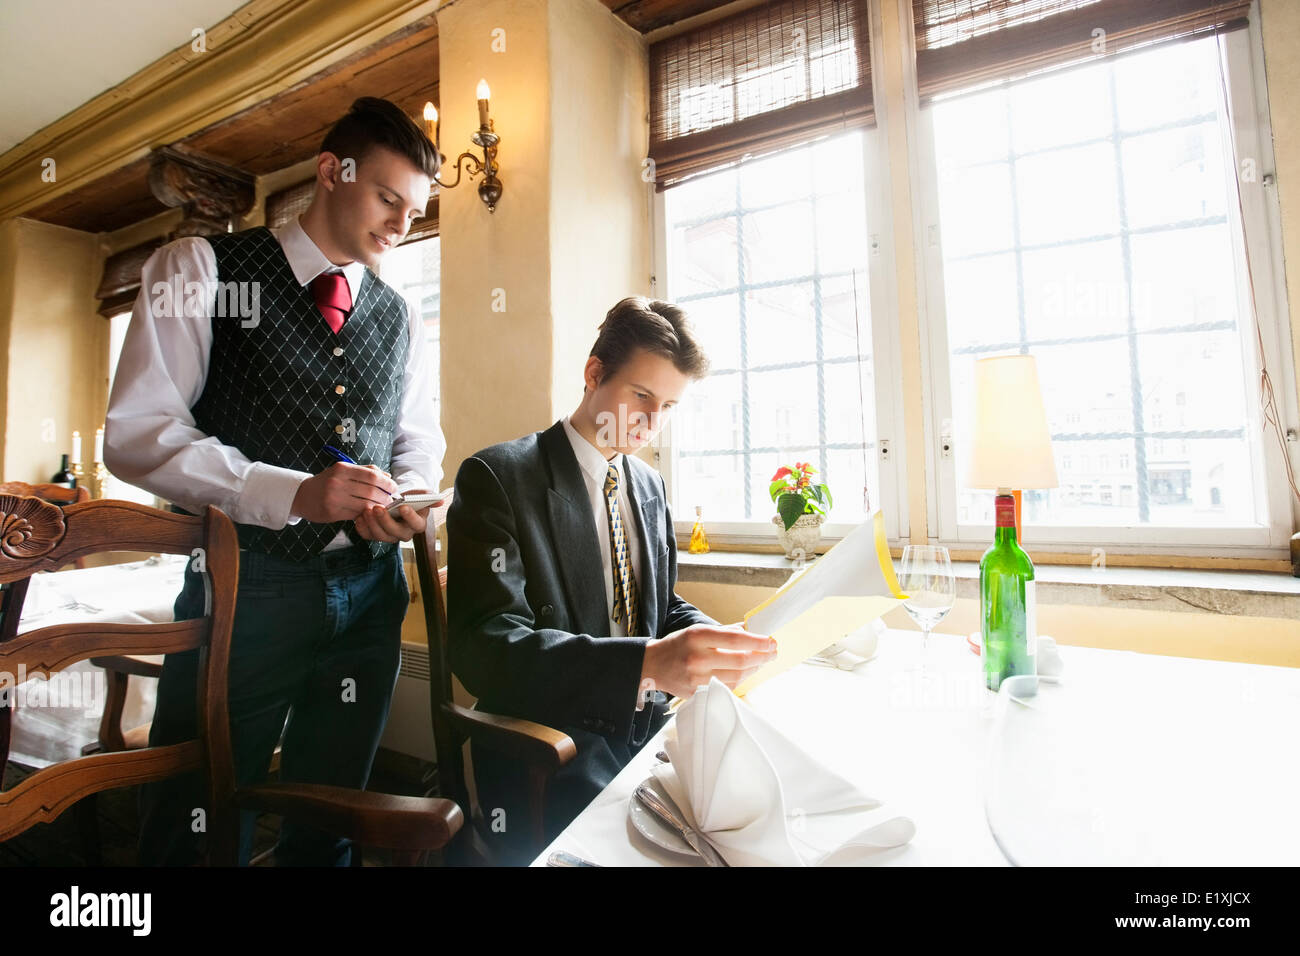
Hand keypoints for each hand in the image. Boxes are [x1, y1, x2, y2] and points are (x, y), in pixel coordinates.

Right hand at [291, 462, 396, 523]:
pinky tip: (369, 513)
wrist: (302, 496)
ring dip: (378, 508)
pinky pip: (356, 514)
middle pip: (371, 491)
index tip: (394, 487)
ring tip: (383, 508)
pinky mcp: (332, 512)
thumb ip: (365, 471)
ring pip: (366, 504)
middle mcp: (338, 482)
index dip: (387, 483)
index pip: (372, 475)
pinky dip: (366, 514)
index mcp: (343, 468)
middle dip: (385, 497)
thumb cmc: (327, 482)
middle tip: (391, 500)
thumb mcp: (343, 470)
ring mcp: (334, 497)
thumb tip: (387, 476)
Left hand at [354, 485, 433, 543]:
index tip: (403, 506)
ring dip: (372, 524)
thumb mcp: (420, 494)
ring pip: (381, 536)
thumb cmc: (410, 498)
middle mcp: (404, 533)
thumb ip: (429, 497)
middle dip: (386, 521)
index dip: (410, 516)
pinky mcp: (376, 535)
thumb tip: (440, 500)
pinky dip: (362, 528)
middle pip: (396, 533)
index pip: (417, 524)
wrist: (396, 501)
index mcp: (418, 524)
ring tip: (366, 509)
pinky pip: (368, 536)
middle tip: (377, 507)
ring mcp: (389, 536)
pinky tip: (359, 517)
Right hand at [640, 623, 776, 698]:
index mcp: (697, 636)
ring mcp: (697, 678)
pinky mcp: (697, 693)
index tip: (771, 641)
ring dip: (754, 669)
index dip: (757, 641)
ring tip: (761, 661)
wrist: (652, 666)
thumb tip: (751, 629)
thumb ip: (725, 631)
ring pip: (737, 677)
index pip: (735, 639)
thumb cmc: (678, 645)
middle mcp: (697, 657)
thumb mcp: (697, 631)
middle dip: (761, 656)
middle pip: (740, 660)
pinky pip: (727, 688)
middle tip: (772, 652)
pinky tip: (745, 672)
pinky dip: (740, 680)